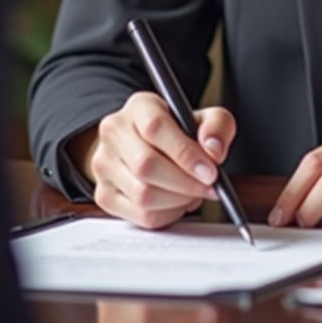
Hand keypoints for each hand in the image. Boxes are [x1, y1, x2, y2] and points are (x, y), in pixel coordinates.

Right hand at [72, 92, 237, 229]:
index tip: (210, 171)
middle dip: (186, 183)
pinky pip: (141, 216)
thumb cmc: (179, 131)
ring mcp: (104, 165)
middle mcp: (114, 132)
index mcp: (139, 106)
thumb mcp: (205, 118)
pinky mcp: (104, 195)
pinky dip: (168, 214)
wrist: (148, 146)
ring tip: (194, 192)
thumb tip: (213, 150)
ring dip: (178, 201)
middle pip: (146, 166)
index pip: (155, 128)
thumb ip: (217, 126)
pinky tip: (178, 202)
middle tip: (209, 187)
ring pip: (143, 195)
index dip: (186, 154)